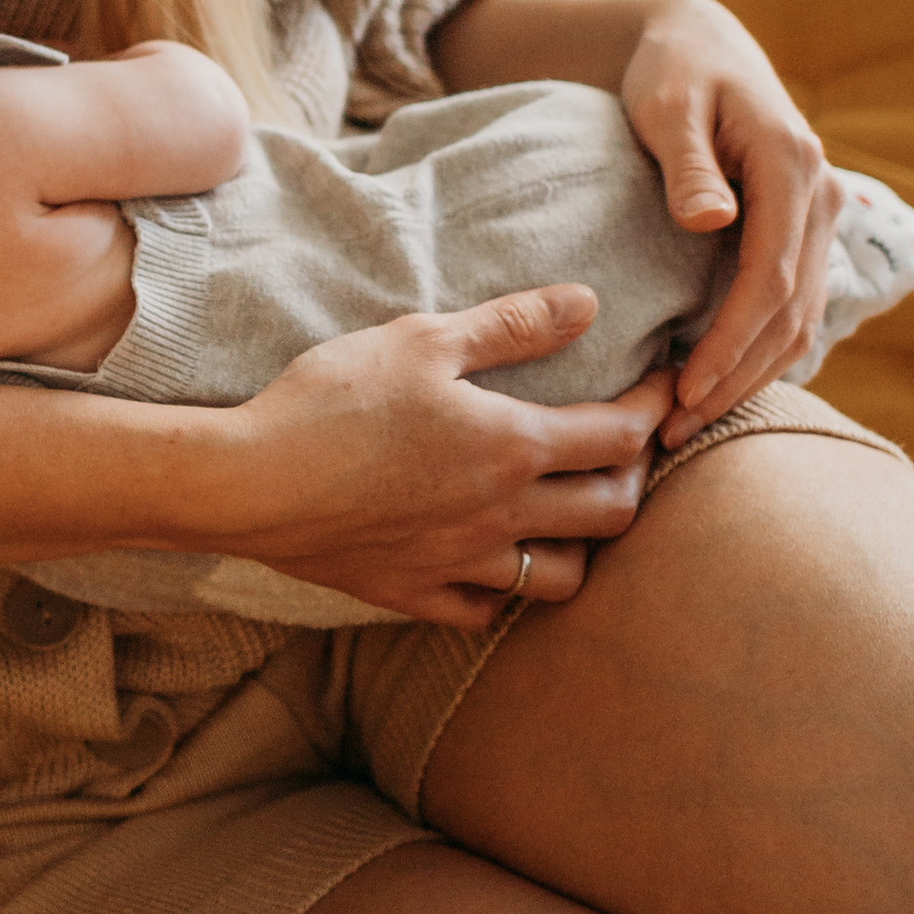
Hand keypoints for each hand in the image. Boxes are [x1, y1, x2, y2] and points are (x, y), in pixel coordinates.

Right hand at [213, 287, 670, 627]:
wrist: (249, 482)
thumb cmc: (332, 400)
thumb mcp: (421, 339)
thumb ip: (511, 324)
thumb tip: (587, 302)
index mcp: (512, 445)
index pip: (620, 436)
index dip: (655, 407)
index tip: (664, 384)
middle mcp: (502, 514)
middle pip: (611, 512)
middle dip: (636, 477)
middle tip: (625, 447)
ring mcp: (461, 563)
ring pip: (562, 577)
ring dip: (583, 546)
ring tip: (571, 513)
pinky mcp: (414, 593)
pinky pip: (486, 610)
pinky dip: (505, 589)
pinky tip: (494, 561)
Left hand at [617, 0, 841, 445]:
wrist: (700, 45)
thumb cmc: (673, 73)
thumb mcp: (667, 105)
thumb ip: (686, 163)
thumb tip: (711, 222)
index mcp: (792, 164)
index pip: (770, 277)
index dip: (732, 342)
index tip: (687, 391)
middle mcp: (821, 194)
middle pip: (791, 311)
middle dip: (738, 378)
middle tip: (676, 431)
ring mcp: (819, 215)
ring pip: (800, 318)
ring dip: (751, 376)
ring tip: (689, 422)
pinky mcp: (802, 230)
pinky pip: (793, 305)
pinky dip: (761, 352)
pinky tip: (716, 386)